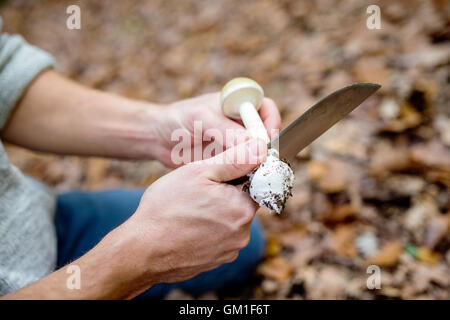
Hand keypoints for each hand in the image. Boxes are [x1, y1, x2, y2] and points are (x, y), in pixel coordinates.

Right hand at [117, 138, 266, 290]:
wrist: (142, 250)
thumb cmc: (166, 208)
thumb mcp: (199, 172)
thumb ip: (235, 159)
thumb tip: (261, 148)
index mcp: (242, 208)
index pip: (254, 185)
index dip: (236, 176)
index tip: (216, 177)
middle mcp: (243, 233)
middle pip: (242, 204)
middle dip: (224, 196)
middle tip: (197, 193)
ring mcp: (229, 251)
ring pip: (229, 222)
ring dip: (215, 214)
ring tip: (188, 211)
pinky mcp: (216, 262)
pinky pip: (219, 239)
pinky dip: (207, 232)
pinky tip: (187, 228)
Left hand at [153, 93, 280, 167]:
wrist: (158, 139)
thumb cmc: (177, 119)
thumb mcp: (201, 119)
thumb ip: (226, 131)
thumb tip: (255, 145)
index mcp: (238, 103)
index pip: (266, 109)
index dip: (271, 123)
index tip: (267, 139)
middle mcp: (242, 123)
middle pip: (267, 133)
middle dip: (269, 147)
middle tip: (264, 161)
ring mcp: (237, 143)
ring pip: (258, 152)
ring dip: (259, 162)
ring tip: (256, 173)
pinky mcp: (230, 160)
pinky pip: (245, 166)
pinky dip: (247, 173)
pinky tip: (244, 180)